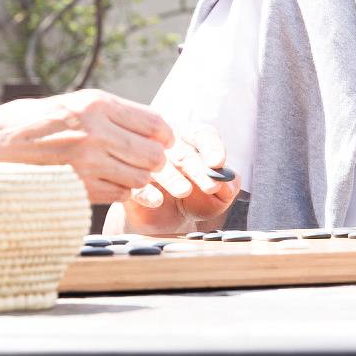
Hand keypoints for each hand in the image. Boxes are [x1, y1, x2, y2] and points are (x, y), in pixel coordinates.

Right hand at [0, 89, 172, 202]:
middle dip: (156, 160)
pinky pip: (119, 194)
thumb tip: (153, 129)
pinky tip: (108, 182)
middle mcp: (96, 131)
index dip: (166, 135)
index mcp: (97, 104)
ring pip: (139, 178)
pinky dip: (121, 192)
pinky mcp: (78, 187)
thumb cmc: (36, 121)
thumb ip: (112, 114)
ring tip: (125, 171)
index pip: (155, 122)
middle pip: (153, 154)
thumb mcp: (75, 104)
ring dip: (139, 178)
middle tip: (148, 160)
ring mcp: (87, 162)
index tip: (164, 141)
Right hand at [124, 123, 239, 232]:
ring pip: (156, 162)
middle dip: (198, 168)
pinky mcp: (128, 179)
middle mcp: (168, 144)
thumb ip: (227, 189)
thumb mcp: (217, 197)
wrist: (164, 220)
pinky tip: (157, 201)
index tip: (219, 162)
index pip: (202, 135)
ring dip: (172, 177)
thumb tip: (228, 185)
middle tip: (211, 186)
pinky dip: (145, 191)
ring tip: (184, 191)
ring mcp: (145, 160)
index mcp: (192, 140)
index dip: (211, 147)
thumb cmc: (194, 200)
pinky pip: (134, 182)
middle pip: (183, 150)